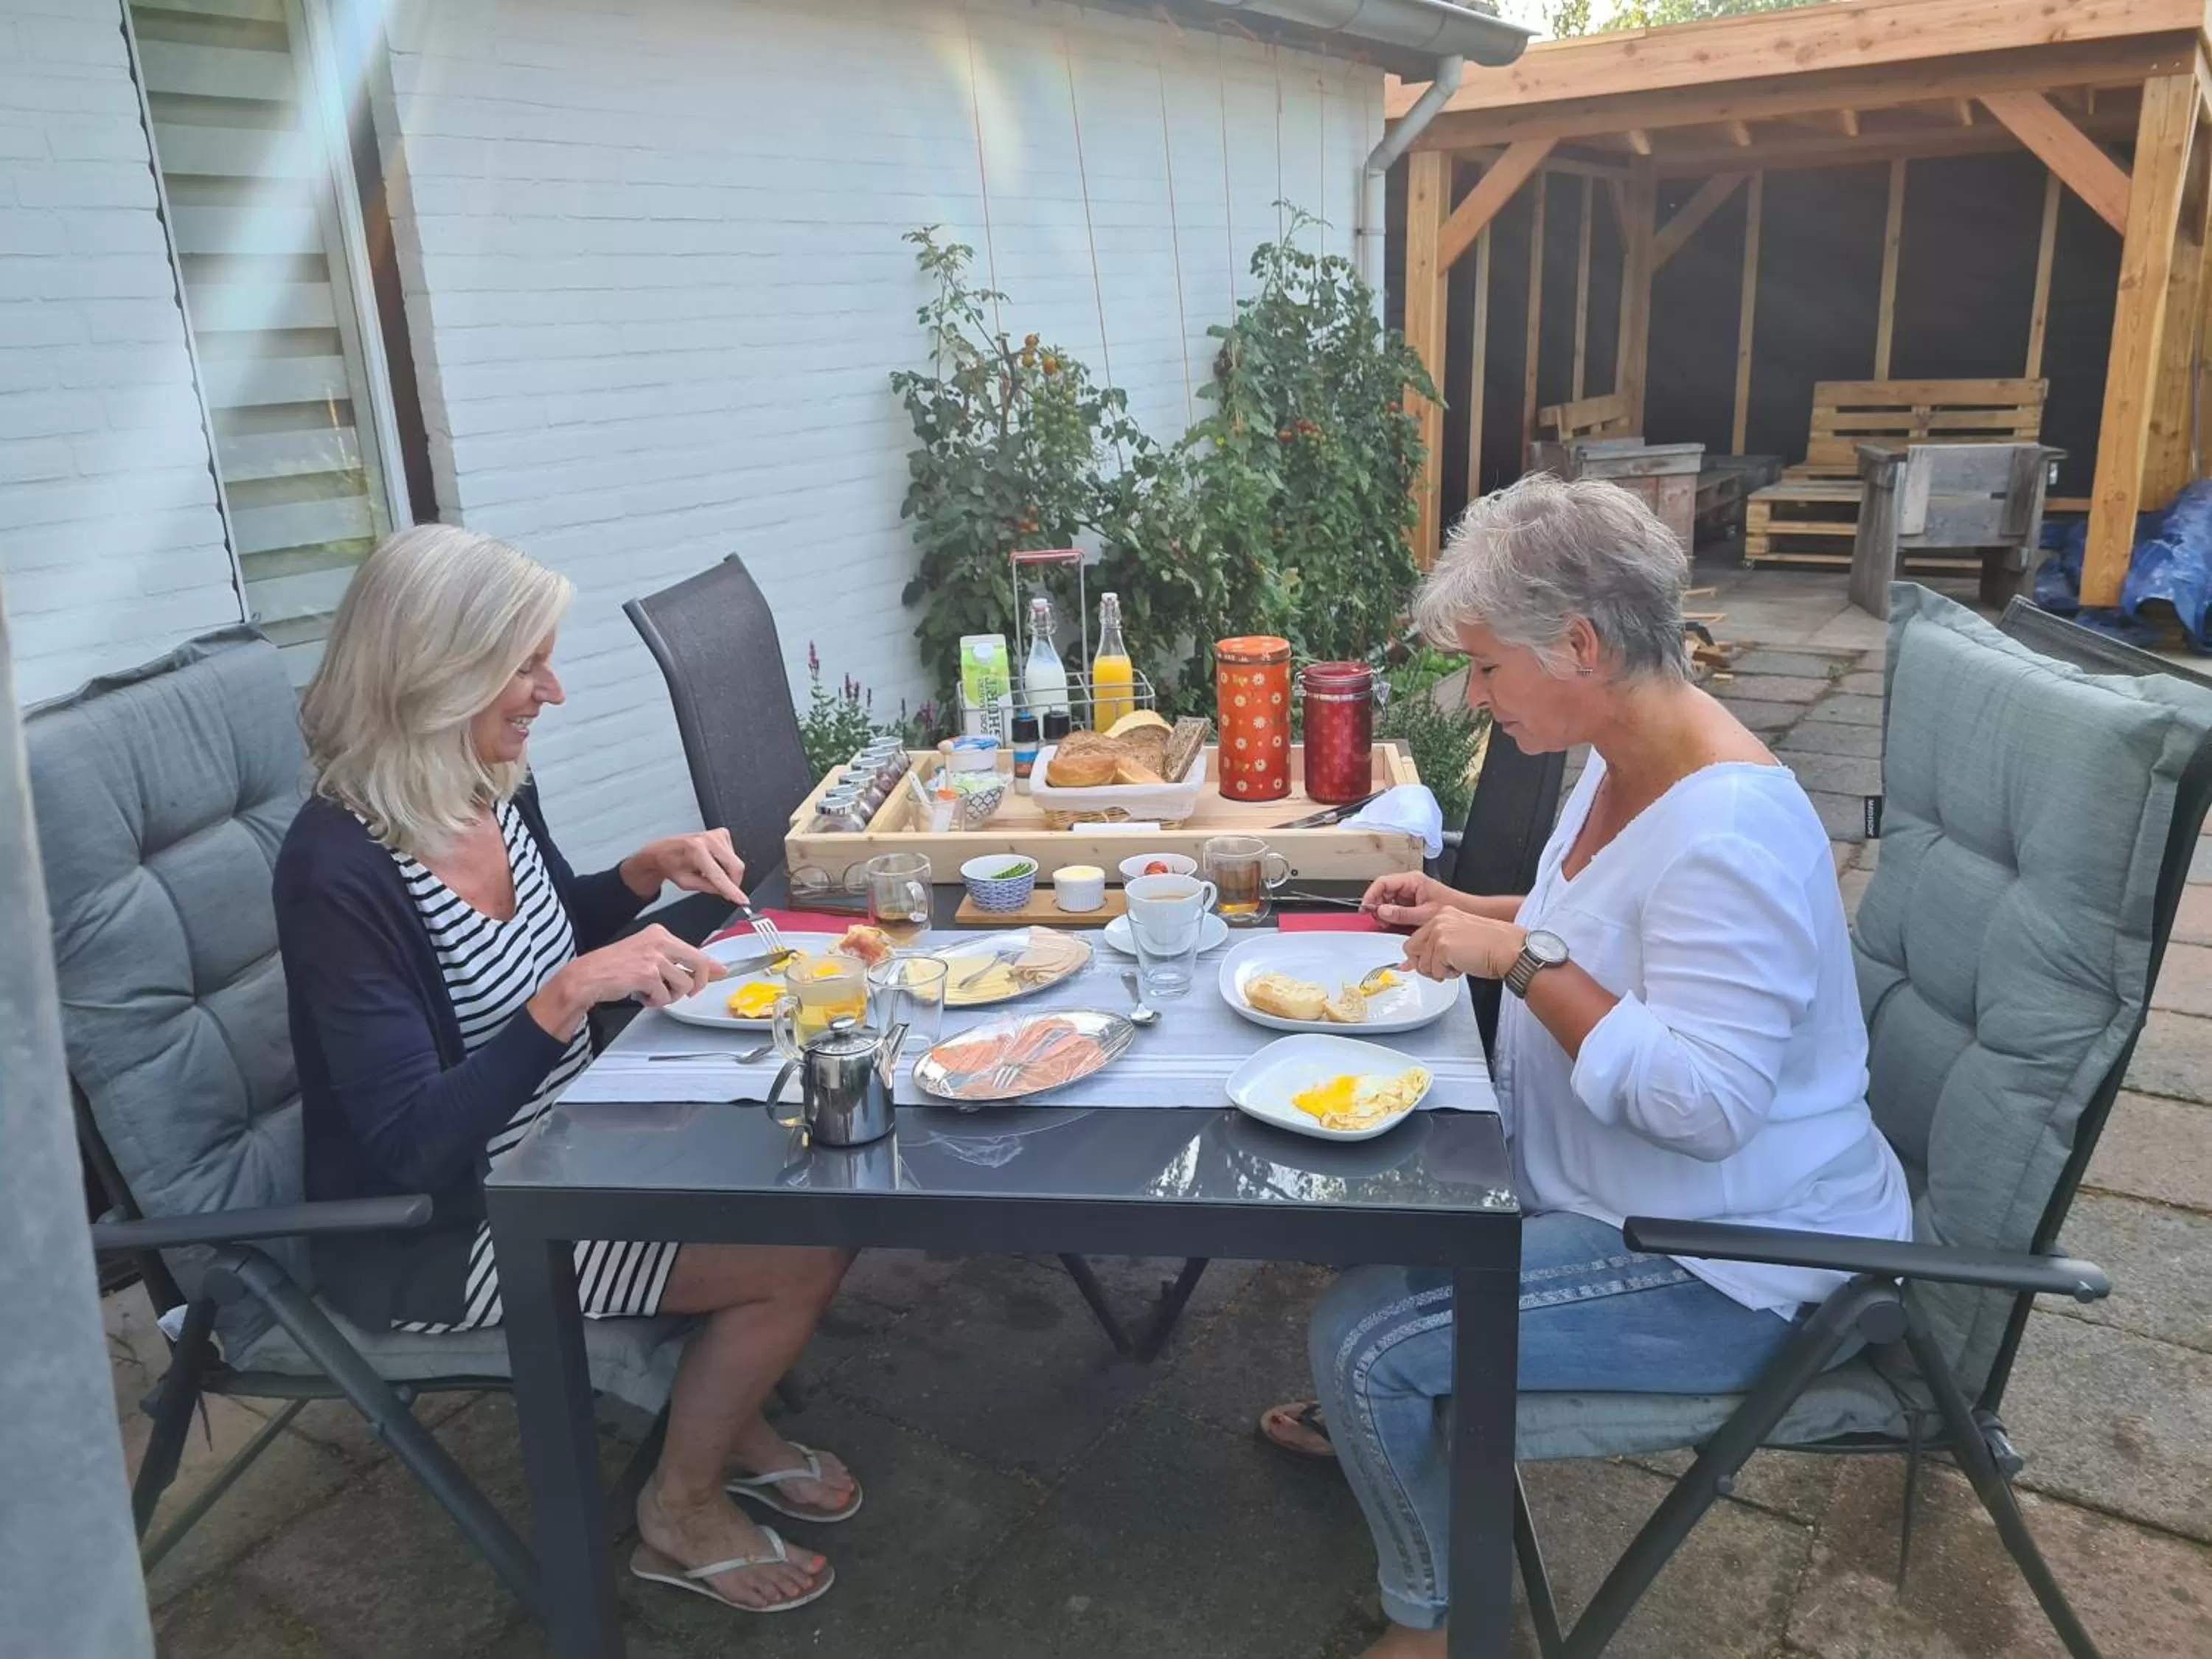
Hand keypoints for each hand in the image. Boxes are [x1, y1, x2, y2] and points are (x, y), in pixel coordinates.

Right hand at [531, 925, 726, 1035]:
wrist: (588, 976)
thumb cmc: (614, 967)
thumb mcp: (648, 956)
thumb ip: (677, 961)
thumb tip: (710, 969)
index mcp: (659, 934)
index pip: (696, 950)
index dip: (710, 966)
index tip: (720, 972)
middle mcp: (659, 941)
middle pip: (699, 963)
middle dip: (697, 983)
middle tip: (688, 992)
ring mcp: (654, 957)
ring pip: (683, 985)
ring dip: (669, 996)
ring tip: (652, 992)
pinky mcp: (647, 974)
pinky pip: (665, 996)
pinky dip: (655, 1001)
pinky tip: (642, 995)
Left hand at [623, 830, 747, 905]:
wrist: (665, 851)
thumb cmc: (671, 864)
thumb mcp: (686, 883)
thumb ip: (709, 888)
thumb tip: (727, 892)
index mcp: (696, 850)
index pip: (720, 876)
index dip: (733, 891)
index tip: (743, 900)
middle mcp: (708, 839)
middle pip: (735, 866)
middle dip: (733, 883)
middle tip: (723, 891)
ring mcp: (716, 834)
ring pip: (736, 862)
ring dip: (727, 873)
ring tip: (708, 872)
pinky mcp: (722, 833)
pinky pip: (734, 855)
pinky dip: (726, 864)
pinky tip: (712, 863)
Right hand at [1361, 871, 1452, 931]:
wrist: (1468, 912)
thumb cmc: (1454, 906)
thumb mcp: (1425, 913)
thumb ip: (1402, 913)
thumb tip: (1382, 911)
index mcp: (1412, 880)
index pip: (1383, 882)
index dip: (1371, 894)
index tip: (1366, 907)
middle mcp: (1409, 885)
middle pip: (1383, 891)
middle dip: (1377, 905)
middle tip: (1376, 918)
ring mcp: (1410, 894)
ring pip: (1387, 901)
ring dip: (1384, 912)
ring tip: (1385, 922)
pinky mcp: (1411, 904)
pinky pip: (1395, 908)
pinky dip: (1391, 916)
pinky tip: (1393, 924)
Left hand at [1402, 910, 1527, 983]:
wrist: (1508, 949)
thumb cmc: (1492, 946)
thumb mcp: (1458, 941)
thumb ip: (1434, 948)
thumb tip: (1408, 965)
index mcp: (1443, 915)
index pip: (1416, 939)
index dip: (1423, 956)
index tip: (1434, 963)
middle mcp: (1438, 920)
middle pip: (1411, 950)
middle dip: (1427, 964)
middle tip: (1448, 966)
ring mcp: (1438, 932)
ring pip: (1422, 964)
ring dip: (1439, 971)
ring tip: (1460, 964)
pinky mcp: (1442, 947)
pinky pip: (1434, 971)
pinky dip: (1447, 975)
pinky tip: (1463, 966)